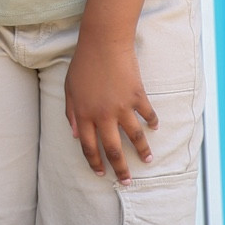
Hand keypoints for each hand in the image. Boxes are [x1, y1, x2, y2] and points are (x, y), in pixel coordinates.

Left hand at [63, 28, 157, 182]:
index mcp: (84, 115)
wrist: (103, 42)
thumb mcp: (69, 89)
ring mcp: (122, 107)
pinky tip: (155, 128)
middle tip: (127, 181)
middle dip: (120, 168)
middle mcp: (103, 115)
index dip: (95, 163)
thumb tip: (74, 135)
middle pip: (113, 149)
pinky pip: (148, 114)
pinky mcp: (137, 96)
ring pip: (134, 137)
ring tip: (148, 160)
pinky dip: (152, 122)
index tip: (101, 173)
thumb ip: (70, 113)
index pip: (89, 147)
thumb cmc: (83, 64)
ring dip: (142, 151)